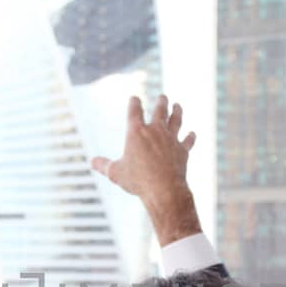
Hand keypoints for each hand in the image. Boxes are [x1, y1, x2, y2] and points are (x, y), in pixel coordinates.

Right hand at [90, 95, 202, 244]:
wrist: (163, 189)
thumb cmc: (137, 181)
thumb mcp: (115, 173)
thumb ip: (104, 165)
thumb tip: (92, 162)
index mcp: (136, 132)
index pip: (134, 111)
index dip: (134, 102)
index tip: (135, 97)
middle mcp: (155, 131)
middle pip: (160, 111)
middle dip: (161, 102)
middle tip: (163, 97)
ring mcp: (171, 139)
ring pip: (176, 120)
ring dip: (177, 112)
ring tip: (178, 106)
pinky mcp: (182, 150)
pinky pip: (188, 141)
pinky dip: (190, 137)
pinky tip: (192, 134)